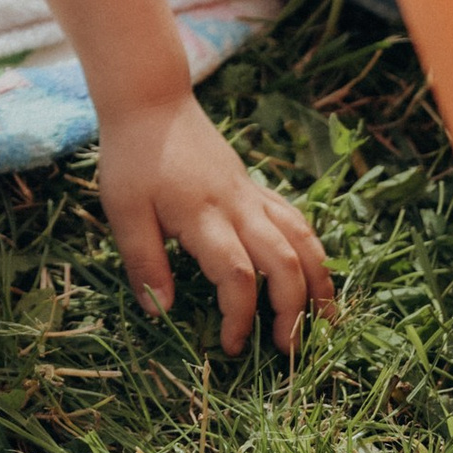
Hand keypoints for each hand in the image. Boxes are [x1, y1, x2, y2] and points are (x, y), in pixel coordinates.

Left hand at [98, 91, 332, 357]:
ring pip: (302, 240)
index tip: (232, 347)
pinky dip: (312, 251)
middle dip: (294, 310)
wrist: (152, 102)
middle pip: (284, 262)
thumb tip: (160, 314)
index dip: (241, 317)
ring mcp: (252, 196)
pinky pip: (295, 221)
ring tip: (328, 322)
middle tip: (290, 350)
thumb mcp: (123, 212)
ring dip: (320, 282)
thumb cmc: (132, 159)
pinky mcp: (255, 188)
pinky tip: (314, 274)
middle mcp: (238, 208)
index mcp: (204, 218)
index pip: (237, 276)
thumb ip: (144, 262)